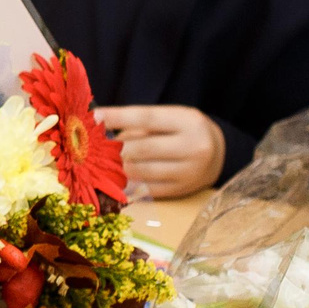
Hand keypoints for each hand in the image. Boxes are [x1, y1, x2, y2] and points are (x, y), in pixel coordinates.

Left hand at [97, 104, 224, 197]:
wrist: (219, 154)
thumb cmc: (184, 130)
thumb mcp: (171, 118)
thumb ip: (140, 124)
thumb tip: (101, 127)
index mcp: (187, 121)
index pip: (147, 117)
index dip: (118, 117)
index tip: (94, 116)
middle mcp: (192, 147)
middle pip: (142, 148)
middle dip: (113, 148)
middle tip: (89, 146)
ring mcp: (188, 172)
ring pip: (141, 171)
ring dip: (117, 167)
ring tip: (99, 161)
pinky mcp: (181, 190)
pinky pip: (146, 189)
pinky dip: (127, 183)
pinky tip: (113, 178)